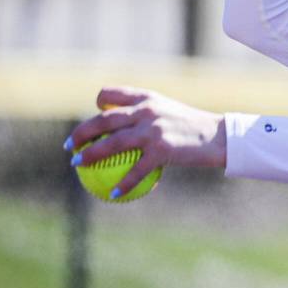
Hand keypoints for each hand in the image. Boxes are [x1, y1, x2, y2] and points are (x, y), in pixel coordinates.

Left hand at [66, 86, 226, 196]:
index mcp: (147, 98)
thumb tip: (124, 127)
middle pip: (103, 120)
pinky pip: (135, 170)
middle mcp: (147, 110)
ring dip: (90, 155)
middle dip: (81, 133)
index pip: (111, 94)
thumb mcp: (169, 111)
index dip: (98, 104)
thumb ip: (148, 114)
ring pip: (111, 143)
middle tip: (70, 146)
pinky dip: (123, 183)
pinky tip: (114, 193)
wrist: (217, 137)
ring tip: (78, 165)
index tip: (94, 116)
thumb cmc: (193, 127)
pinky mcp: (161, 150)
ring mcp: (153, 130)